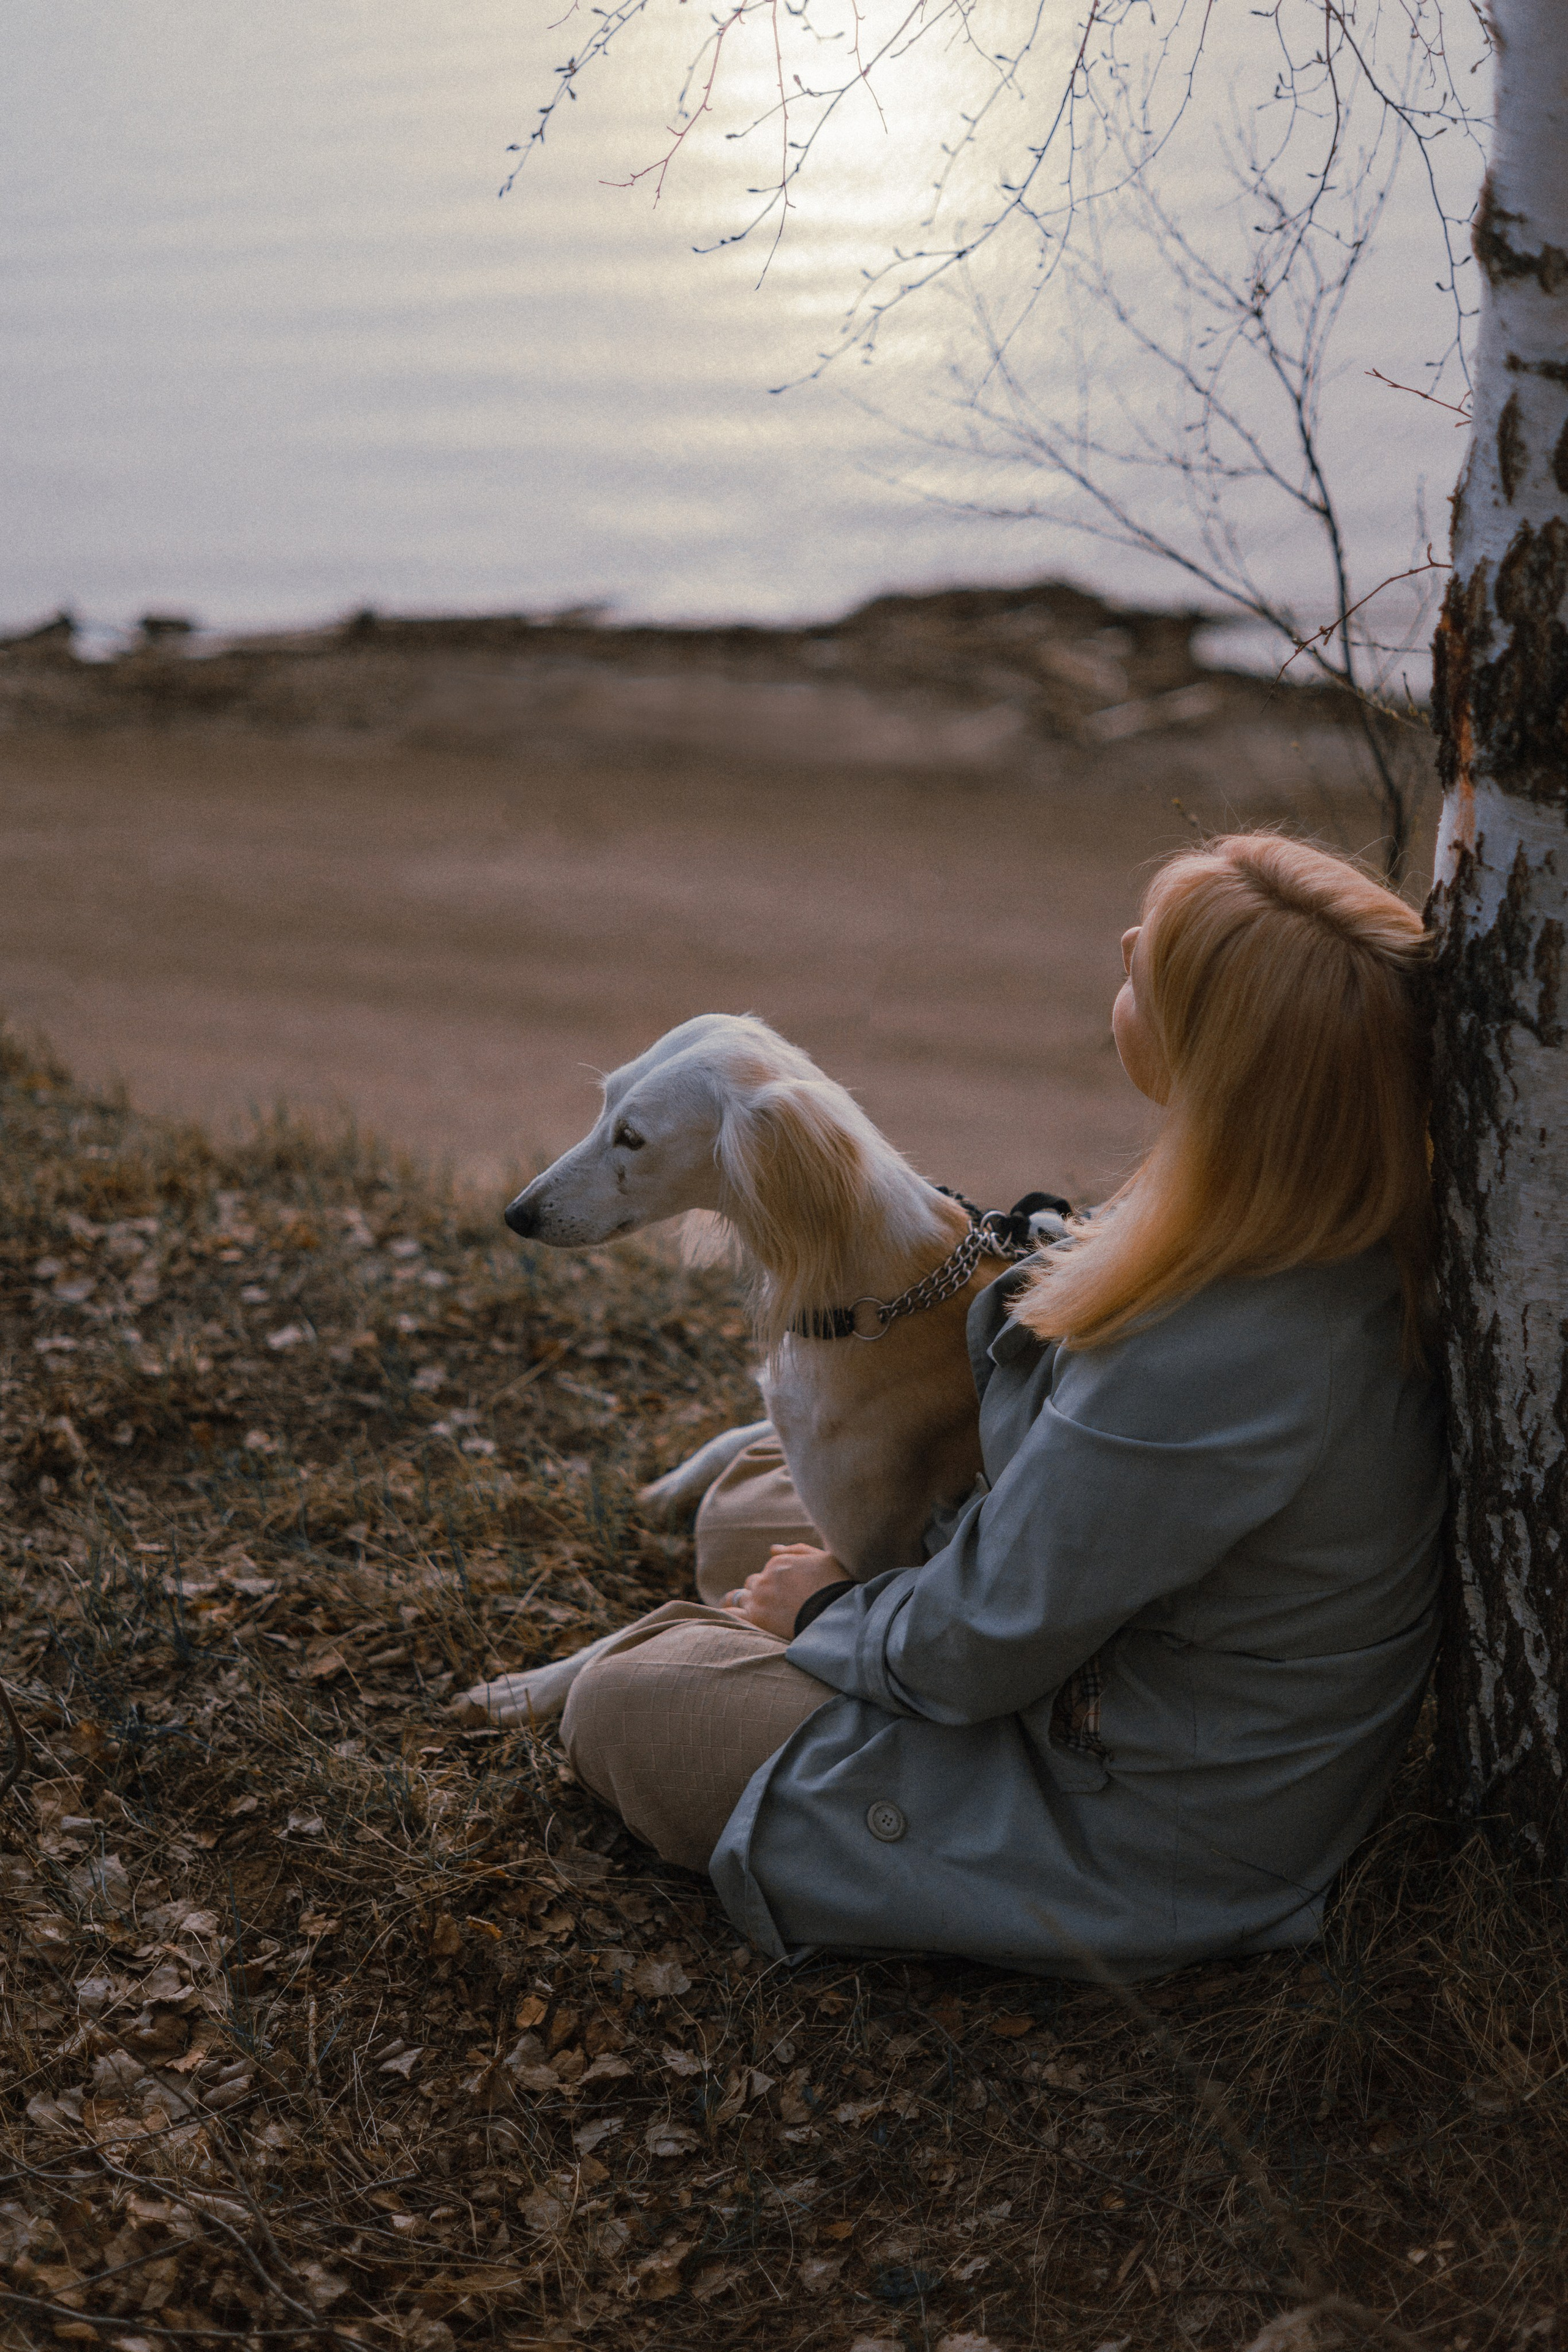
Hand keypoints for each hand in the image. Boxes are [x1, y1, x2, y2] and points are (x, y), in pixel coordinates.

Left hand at [723, 1544, 846, 1639]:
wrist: (839, 1617)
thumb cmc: (838, 1586)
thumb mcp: (823, 1558)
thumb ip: (796, 1550)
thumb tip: (771, 1548)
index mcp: (779, 1561)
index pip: (768, 1570)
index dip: (777, 1582)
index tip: (788, 1594)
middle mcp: (765, 1577)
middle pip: (753, 1583)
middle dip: (761, 1592)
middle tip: (776, 1607)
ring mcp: (759, 1598)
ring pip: (739, 1597)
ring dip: (744, 1603)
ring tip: (753, 1614)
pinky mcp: (756, 1619)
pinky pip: (732, 1615)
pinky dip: (730, 1615)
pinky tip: (730, 1620)